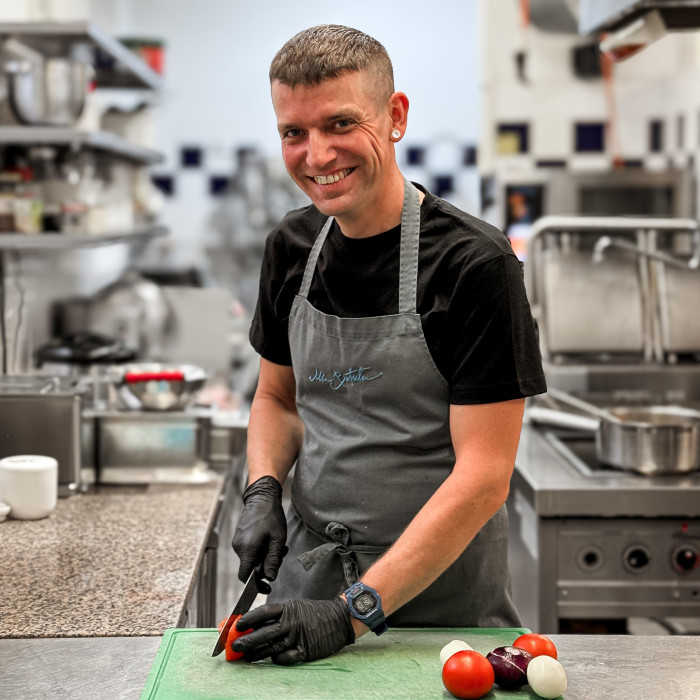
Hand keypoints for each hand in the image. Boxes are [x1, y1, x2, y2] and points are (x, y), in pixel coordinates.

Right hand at [232, 476, 286, 581]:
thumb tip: (270, 578)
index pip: (245, 577)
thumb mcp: (278, 539)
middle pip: (251, 568)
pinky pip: (249, 550)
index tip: (267, 586)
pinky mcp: (239, 537)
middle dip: (266, 566)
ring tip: (278, 544)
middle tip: (282, 555)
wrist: (261, 497)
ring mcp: (237, 542)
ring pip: (251, 559)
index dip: (256, 584)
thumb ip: (273, 560)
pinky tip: (270, 540)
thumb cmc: (271, 516)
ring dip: (265, 556)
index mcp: (247, 549)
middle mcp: (238, 547)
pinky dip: (260, 550)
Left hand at [233, 598, 354, 664]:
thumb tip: (257, 624)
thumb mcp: (297, 607)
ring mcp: (299, 637)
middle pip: (264, 632)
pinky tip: (272, 659)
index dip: (249, 618)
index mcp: (289, 608)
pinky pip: (286, 658)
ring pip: (272, 647)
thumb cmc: (316, 613)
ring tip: (246, 657)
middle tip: (235, 646)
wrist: (340, 619)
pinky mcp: (306, 650)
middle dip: (247, 640)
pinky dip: (277, 659)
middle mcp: (292, 621)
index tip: (237, 624)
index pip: (264, 612)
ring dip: (257, 653)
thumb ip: (280, 615)